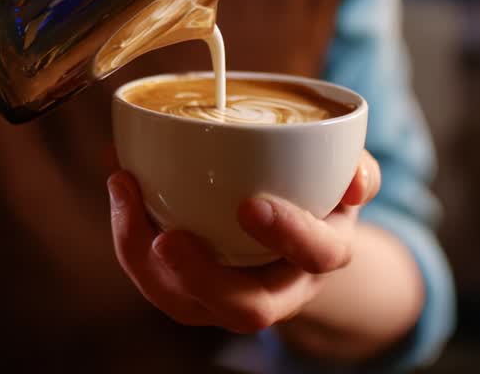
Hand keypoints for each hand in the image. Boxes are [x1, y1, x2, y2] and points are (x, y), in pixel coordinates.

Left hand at [107, 150, 381, 333]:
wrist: (296, 242)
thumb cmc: (320, 200)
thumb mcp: (347, 182)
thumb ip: (358, 171)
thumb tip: (355, 179)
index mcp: (319, 255)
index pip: (315, 255)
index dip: (288, 233)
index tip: (252, 205)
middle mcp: (277, 291)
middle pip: (245, 309)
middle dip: (203, 277)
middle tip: (168, 237)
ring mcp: (227, 299)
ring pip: (186, 305)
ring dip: (145, 259)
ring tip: (125, 197)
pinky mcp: (190, 293)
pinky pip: (157, 282)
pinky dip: (131, 241)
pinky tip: (120, 189)